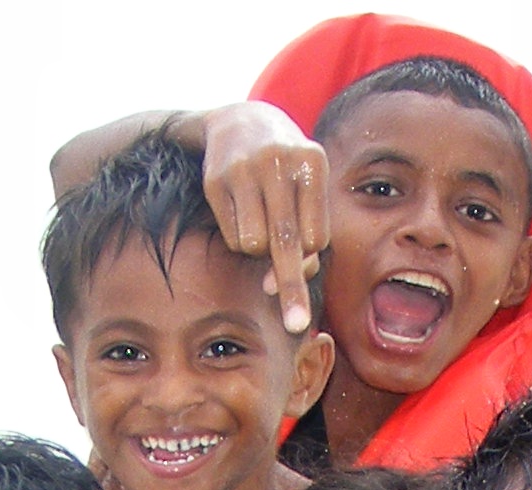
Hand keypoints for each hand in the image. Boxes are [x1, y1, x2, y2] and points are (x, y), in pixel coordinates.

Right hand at [200, 103, 329, 332]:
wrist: (240, 122)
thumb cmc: (286, 170)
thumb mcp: (306, 189)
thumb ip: (305, 235)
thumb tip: (271, 286)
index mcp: (312, 162)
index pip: (315, 236)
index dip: (309, 253)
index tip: (302, 260)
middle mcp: (279, 162)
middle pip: (287, 242)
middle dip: (291, 287)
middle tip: (297, 325)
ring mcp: (245, 169)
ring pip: (254, 244)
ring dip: (257, 247)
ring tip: (259, 216)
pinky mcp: (216, 179)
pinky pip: (231, 234)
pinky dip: (237, 234)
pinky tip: (240, 207)